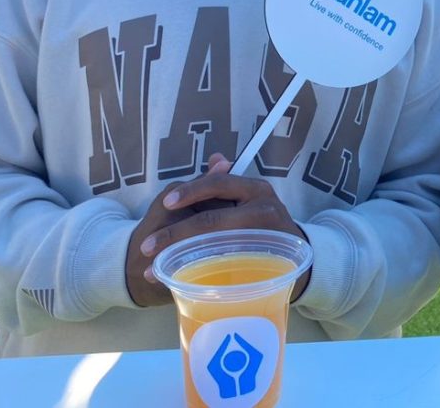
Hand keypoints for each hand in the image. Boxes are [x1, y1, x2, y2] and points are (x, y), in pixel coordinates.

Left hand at [136, 154, 312, 301]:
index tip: (165, 203)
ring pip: (213, 248)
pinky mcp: (263, 267)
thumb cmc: (261, 225)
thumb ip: (226, 185)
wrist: (293, 259)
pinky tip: (176, 283)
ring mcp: (264, 239)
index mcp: (256, 189)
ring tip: (154, 270)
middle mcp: (263, 210)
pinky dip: (197, 276)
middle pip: (212, 220)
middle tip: (146, 248)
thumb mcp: (247, 200)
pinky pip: (224, 271)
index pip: (218, 184)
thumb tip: (216, 157)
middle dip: (173, 235)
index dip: (190, 192)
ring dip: (179, 258)